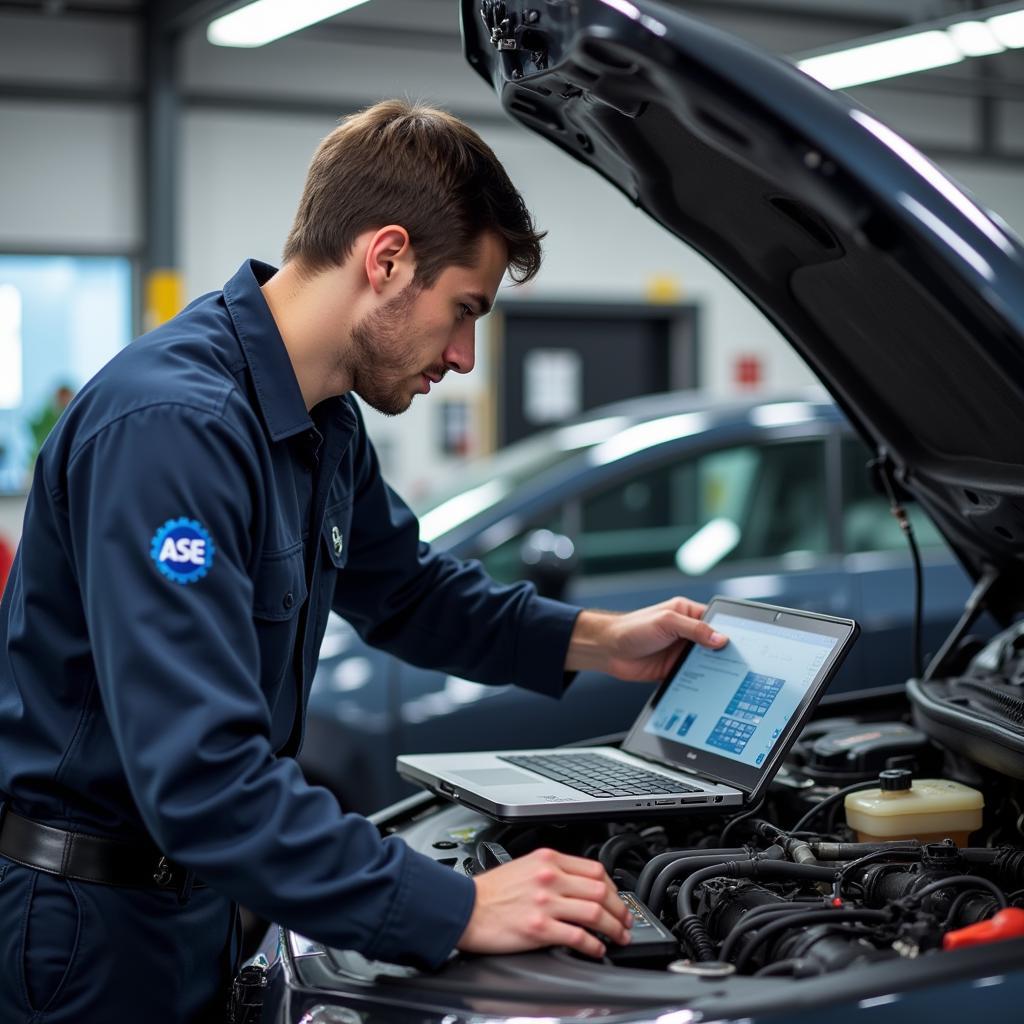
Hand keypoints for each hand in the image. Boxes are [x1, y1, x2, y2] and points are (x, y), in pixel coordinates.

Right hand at [457, 848, 631, 957]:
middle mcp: (550, 877)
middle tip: (626, 922)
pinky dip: (594, 945)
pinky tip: (597, 949)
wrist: (464, 908)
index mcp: (548, 860)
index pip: (595, 870)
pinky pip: (578, 937)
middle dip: (621, 910)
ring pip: (596, 913)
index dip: (614, 888)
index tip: (618, 900)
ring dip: (614, 928)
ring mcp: (545, 902)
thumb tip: (581, 886)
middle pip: (601, 891)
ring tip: (619, 938)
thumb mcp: (525, 867)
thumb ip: (554, 872)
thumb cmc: (490, 891)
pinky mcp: (539, 928)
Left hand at [565, 597, 727, 681]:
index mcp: (687, 613)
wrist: (607, 650)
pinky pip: (694, 677)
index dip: (730, 631)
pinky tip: (710, 688)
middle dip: (725, 653)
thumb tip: (721, 638)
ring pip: (706, 662)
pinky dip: (701, 682)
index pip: (716, 620)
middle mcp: (686, 632)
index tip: (744, 643)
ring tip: (730, 678)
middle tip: (740, 664)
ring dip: (714, 670)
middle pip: (714, 644)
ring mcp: (681, 652)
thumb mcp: (667, 622)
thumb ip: (694, 629)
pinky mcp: (674, 670)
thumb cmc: (632, 628)